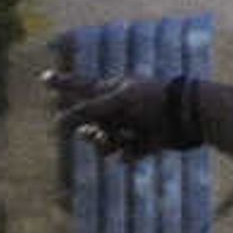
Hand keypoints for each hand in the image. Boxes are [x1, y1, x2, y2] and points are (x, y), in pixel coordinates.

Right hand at [49, 67, 197, 157]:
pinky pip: (125, 155)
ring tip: (124, 141)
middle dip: (91, 131)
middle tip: (100, 132)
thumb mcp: (116, 103)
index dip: (61, 83)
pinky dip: (130, 154)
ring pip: (105, 142)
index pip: (79, 86)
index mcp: (111, 90)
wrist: (189, 116)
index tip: (43, 77)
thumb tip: (58, 123)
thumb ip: (86, 111)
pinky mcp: (144, 143)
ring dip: (109, 145)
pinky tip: (143, 147)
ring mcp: (130, 126)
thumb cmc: (152, 101)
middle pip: (89, 123)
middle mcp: (118, 107)